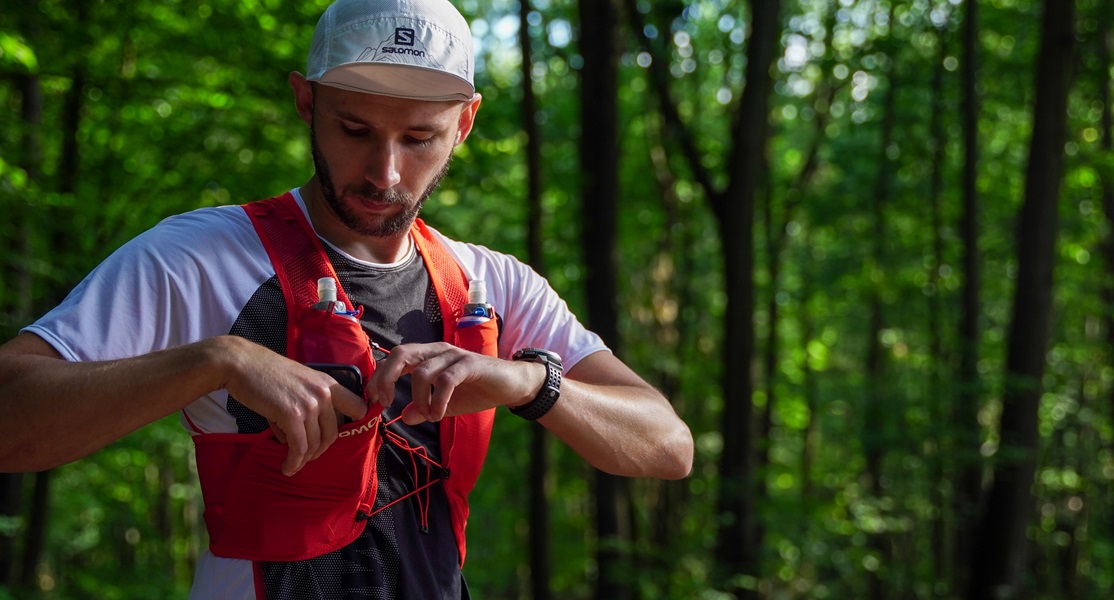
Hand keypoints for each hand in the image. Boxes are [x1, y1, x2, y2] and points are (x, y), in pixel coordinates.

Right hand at [218, 338, 367, 475]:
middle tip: (306, 457)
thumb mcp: (297, 384)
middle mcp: (324, 393)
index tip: (339, 436)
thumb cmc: (265, 374)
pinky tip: (287, 467)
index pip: (358, 407)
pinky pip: (299, 447)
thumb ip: (307, 407)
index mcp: (328, 383)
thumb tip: (299, 440)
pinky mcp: (292, 415)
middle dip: (319, 450)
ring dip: (303, 459)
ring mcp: (310, 404)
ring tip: (292, 465)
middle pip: (333, 434)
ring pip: (315, 444)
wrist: (241, 363)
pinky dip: (294, 461)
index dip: (353, 423)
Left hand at [367, 342, 541, 425]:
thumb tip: (404, 417)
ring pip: (422, 372)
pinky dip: (437, 401)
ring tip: (429, 416)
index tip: (376, 400)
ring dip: (419, 399)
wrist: (512, 385)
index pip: (395, 358)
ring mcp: (454, 355)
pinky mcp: (469, 364)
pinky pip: (445, 381)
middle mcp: (438, 350)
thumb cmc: (478, 390)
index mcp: (428, 356)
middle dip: (386, 378)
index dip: (380, 376)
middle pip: (401, 354)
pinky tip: (439, 415)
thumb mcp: (445, 404)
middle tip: (387, 403)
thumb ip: (424, 408)